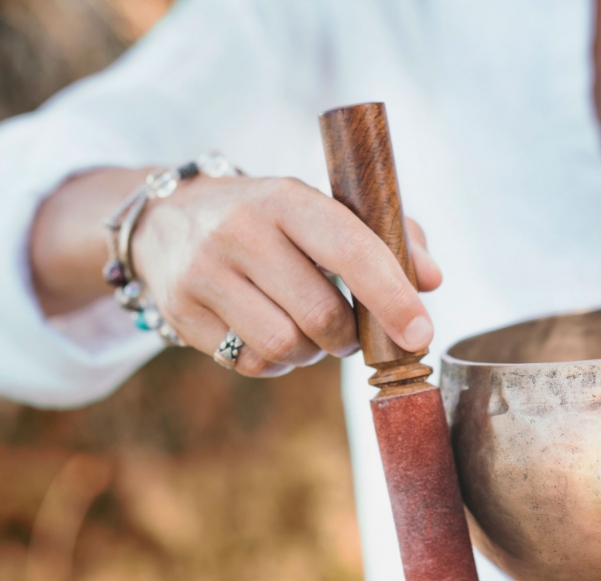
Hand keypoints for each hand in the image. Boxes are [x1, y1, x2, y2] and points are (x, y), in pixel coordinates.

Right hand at [130, 173, 440, 375]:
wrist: (168, 219)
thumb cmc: (271, 220)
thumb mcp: (322, 209)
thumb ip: (388, 236)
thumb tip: (432, 280)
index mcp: (284, 197)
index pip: (350, 250)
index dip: (392, 297)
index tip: (420, 333)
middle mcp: (238, 230)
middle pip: (321, 314)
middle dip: (349, 336)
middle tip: (349, 330)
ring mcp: (203, 272)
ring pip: (285, 346)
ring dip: (312, 352)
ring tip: (307, 330)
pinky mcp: (181, 311)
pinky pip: (250, 363)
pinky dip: (276, 362)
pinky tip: (270, 333)